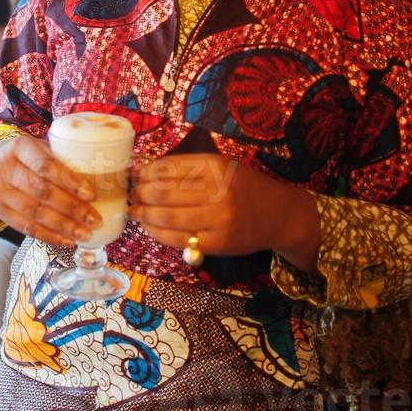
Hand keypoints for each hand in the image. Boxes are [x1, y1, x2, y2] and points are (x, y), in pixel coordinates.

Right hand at [0, 132, 101, 247]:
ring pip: (34, 213)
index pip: (45, 165)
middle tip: (94, 220)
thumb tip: (103, 176)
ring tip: (85, 234)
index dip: (69, 181)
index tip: (91, 195)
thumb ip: (62, 159)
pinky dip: (49, 236)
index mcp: (19, 146)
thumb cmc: (26, 156)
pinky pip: (26, 227)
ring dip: (63, 226)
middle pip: (41, 191)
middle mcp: (5, 168)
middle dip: (71, 208)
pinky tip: (67, 240)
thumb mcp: (40, 147)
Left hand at [127, 154, 319, 266]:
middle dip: (139, 194)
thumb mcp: (222, 168)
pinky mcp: (218, 243)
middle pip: (163, 192)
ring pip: (167, 217)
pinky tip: (149, 227)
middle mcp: (218, 191)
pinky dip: (157, 233)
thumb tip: (146, 171)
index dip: (145, 173)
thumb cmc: (245, 188)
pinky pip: (178, 239)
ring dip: (143, 214)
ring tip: (134, 211)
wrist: (280, 215)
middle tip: (131, 194)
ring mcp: (218, 219)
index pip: (168, 168)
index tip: (135, 175)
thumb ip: (189, 168)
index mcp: (216, 166)